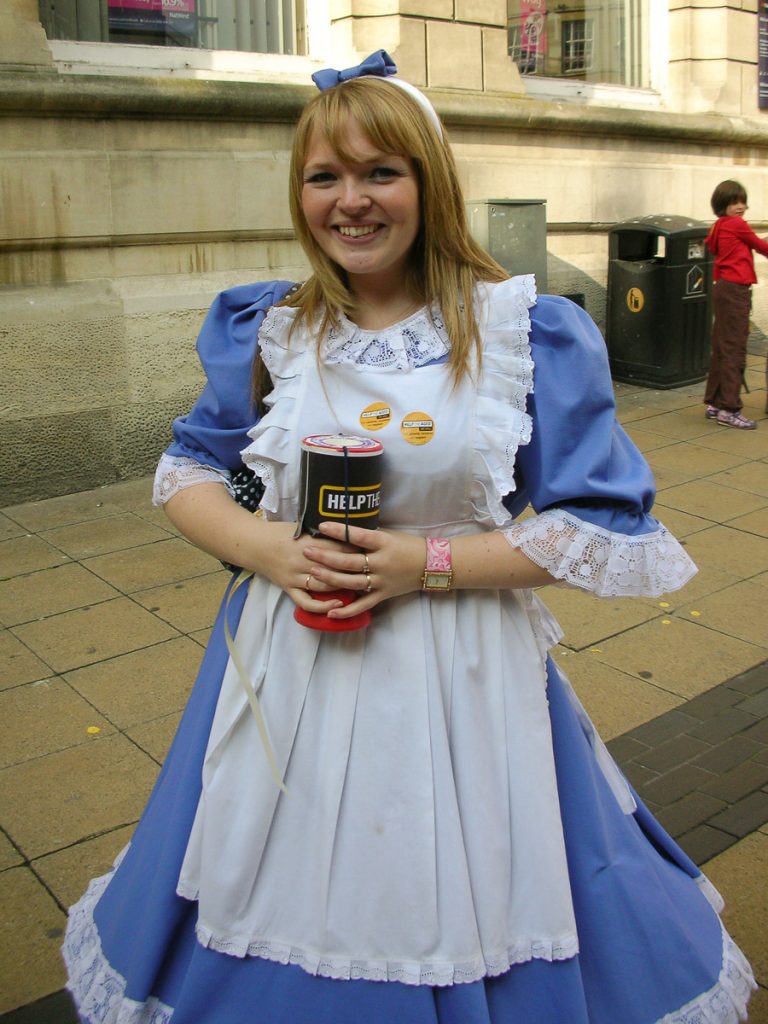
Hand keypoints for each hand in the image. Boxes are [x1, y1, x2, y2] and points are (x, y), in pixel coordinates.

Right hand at [252, 521, 361, 614]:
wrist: (255, 544)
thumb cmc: (281, 532)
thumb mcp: (303, 528)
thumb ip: (324, 534)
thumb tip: (350, 533)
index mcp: (308, 542)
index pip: (339, 547)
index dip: (357, 550)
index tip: (372, 551)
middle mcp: (303, 561)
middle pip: (335, 568)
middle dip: (355, 570)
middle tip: (372, 570)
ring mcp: (295, 576)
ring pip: (325, 585)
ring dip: (343, 586)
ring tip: (360, 586)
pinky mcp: (289, 588)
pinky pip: (307, 602)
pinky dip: (323, 606)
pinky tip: (338, 604)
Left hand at [302, 522, 424, 619]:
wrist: (430, 565)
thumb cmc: (407, 545)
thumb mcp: (389, 535)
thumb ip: (367, 536)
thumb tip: (342, 530)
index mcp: (384, 544)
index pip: (359, 536)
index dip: (340, 531)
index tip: (322, 526)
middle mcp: (382, 563)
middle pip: (350, 562)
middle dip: (326, 557)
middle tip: (307, 552)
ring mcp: (382, 581)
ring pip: (352, 582)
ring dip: (331, 579)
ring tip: (313, 574)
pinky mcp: (383, 595)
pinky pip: (363, 605)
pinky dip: (347, 611)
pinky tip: (330, 612)